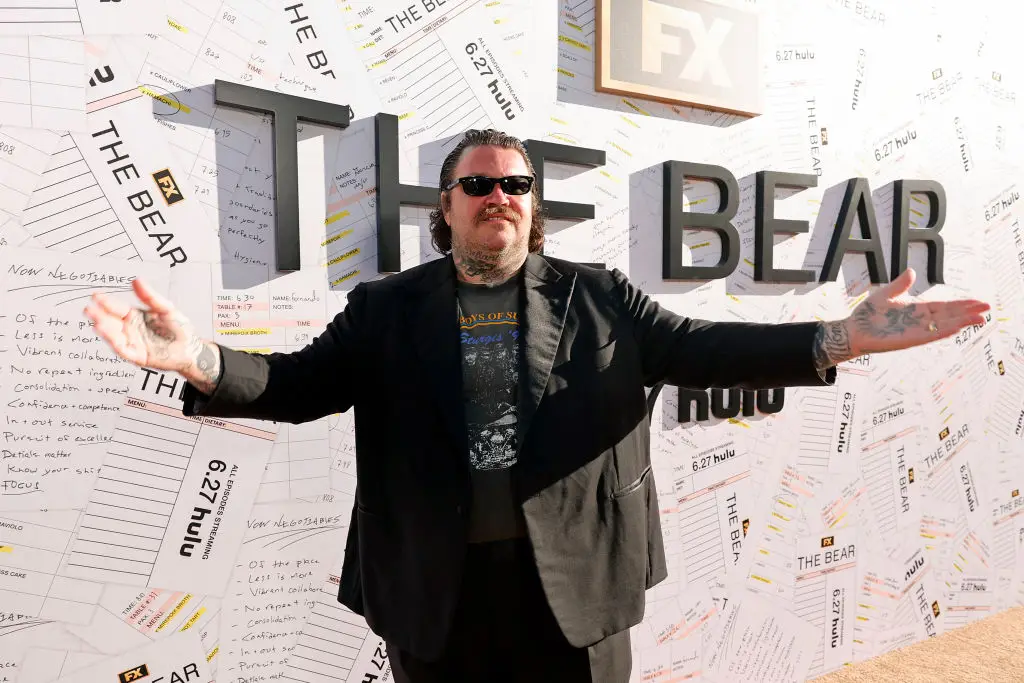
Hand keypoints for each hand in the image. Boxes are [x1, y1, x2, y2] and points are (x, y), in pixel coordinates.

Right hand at [83, 279, 220, 391]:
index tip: (95, 295)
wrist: (193, 348)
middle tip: (89, 309)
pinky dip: (115, 344)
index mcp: (135, 316)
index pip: (117, 308)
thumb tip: (137, 280)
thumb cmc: (179, 328)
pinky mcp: (138, 356)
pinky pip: (124, 350)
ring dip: (104, 330)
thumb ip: (150, 296)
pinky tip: (110, 337)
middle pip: (111, 322)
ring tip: (97, 322)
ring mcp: (133, 343)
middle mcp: (130, 329)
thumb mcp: (165, 308)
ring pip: (114, 336)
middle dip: (99, 315)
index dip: (106, 302)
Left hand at [813, 268, 990, 368]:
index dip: (961, 304)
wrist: (853, 329)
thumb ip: (900, 284)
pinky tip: (956, 328)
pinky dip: (942, 331)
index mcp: (917, 309)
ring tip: (980, 319)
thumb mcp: (886, 294)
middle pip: (949, 316)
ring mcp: (916, 331)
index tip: (978, 302)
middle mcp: (920, 320)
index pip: (944, 306)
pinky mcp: (908, 340)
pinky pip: (929, 335)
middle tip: (987, 309)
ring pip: (943, 326)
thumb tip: (912, 271)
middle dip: (968, 312)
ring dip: (961, 323)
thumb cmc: (868, 314)